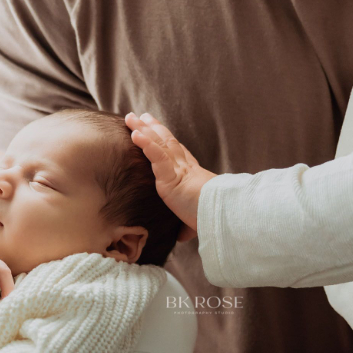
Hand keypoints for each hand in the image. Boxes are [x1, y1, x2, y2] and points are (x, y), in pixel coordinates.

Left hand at [125, 111, 215, 241]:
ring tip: (130, 117)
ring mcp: (178, 170)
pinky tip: (135, 134)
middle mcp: (184, 168)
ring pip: (158, 144)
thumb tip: (181, 236)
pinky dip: (145, 144)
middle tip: (141, 116)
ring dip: (143, 129)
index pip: (176, 154)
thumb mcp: (196, 219)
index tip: (157, 131)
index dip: (166, 141)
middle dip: (153, 128)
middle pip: (166, 142)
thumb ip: (187, 226)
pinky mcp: (172, 176)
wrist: (222, 216)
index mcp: (191, 176)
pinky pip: (156, 156)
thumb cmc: (213, 217)